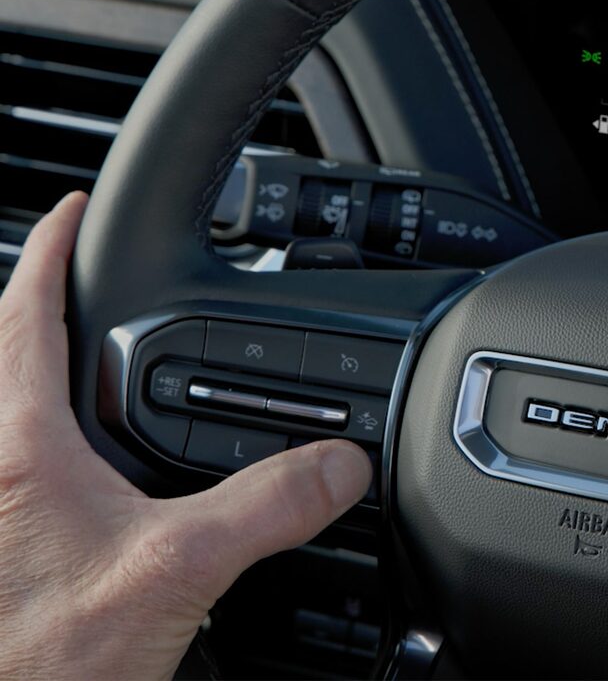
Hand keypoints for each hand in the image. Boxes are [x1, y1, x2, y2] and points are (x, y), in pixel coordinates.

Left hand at [0, 192, 372, 679]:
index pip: (26, 312)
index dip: (52, 248)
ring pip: (3, 408)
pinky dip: (38, 432)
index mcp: (20, 445)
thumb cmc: (39, 663)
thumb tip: (338, 464)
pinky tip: (79, 471)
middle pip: (2, 351)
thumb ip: (267, 506)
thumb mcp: (176, 573)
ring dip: (28, 365)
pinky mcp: (2, 547)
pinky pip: (12, 463)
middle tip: (72, 269)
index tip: (71, 207)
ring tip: (76, 352)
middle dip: (34, 297)